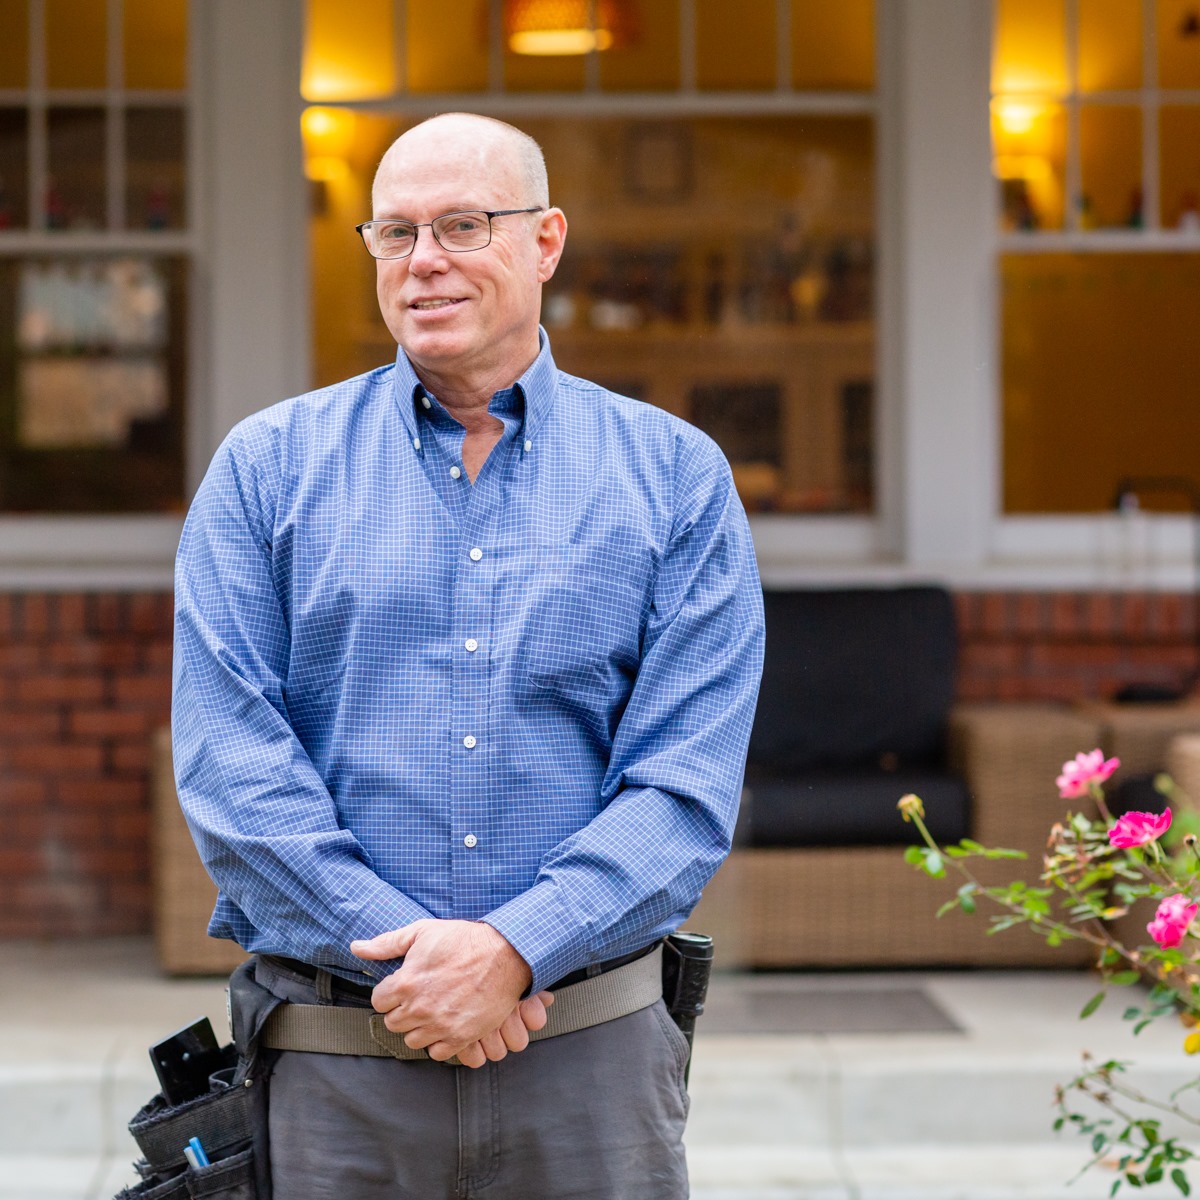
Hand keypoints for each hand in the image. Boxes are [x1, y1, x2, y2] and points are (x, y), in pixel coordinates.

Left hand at [350, 919, 550, 1066]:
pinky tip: (446, 1023)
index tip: (402, 987)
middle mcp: (419, 1008)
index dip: (389, 993)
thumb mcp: (423, 932)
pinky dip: (439, 1041)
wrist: (505, 955)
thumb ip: (387, 943)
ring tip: (433, 1010)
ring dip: (419, 1027)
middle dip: (402, 1010)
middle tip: (418, 997)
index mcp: (406, 983)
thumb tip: (356, 948)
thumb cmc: (464, 940)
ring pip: (412, 1040)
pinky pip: (437, 1052)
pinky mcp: (461, 1037)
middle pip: (393, 1023)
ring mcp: (440, 1025)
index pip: (378, 1002)